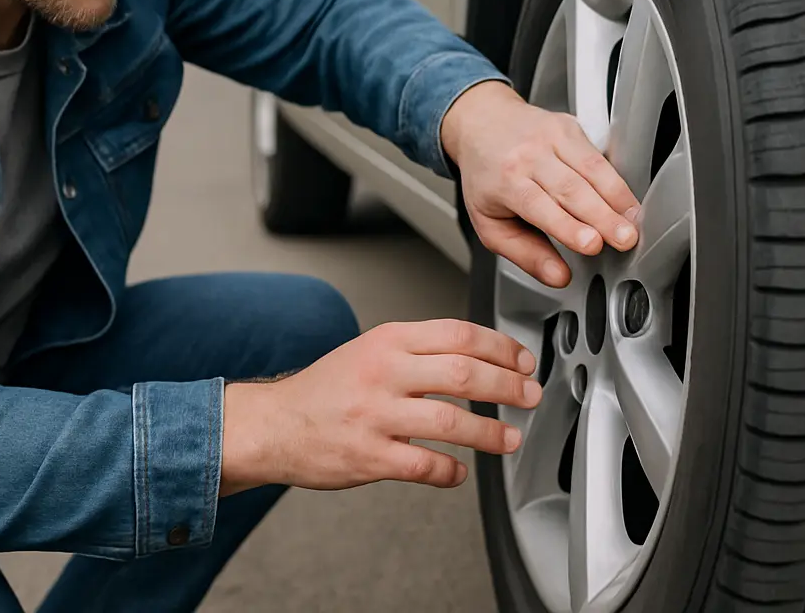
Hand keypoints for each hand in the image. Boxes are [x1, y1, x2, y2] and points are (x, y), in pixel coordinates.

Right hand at [219, 319, 540, 494]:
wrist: (274, 425)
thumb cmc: (326, 390)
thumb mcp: (371, 350)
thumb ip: (418, 350)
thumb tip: (478, 357)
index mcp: (388, 340)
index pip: (459, 334)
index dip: (502, 347)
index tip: (523, 360)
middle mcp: (384, 372)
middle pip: (464, 372)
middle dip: (509, 385)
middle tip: (530, 396)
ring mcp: (376, 415)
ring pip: (452, 420)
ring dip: (491, 432)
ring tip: (509, 438)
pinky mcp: (369, 456)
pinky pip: (425, 465)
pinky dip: (451, 471)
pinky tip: (460, 471)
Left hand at [441, 80, 641, 287]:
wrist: (482, 124)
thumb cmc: (487, 176)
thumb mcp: (490, 223)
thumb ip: (524, 254)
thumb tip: (557, 276)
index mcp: (505, 180)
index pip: (539, 205)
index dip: (568, 226)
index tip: (592, 244)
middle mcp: (528, 155)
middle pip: (571, 188)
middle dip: (602, 217)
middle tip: (624, 239)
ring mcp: (549, 137)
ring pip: (590, 168)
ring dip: (617, 198)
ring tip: (633, 224)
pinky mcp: (569, 127)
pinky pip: (598, 155)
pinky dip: (616, 180)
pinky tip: (627, 202)